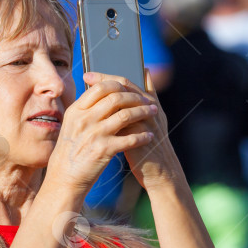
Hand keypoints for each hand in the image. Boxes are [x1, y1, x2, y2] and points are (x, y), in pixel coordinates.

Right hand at [45, 73, 156, 193]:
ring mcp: (94, 134)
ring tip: (153, 113)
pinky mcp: (104, 150)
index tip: (131, 88)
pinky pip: (129, 139)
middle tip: (148, 101)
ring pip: (125, 115)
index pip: (100, 87)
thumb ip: (85, 110)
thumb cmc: (71, 151)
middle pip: (116, 98)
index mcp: (76, 110)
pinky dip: (142, 136)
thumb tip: (102, 93)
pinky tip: (148, 136)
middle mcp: (84, 119)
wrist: (64, 178)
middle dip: (136, 97)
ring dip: (143, 112)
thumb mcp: (71, 126)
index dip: (119, 84)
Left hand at [82, 70, 180, 190]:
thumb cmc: (149, 149)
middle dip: (104, 80)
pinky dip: (108, 116)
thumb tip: (112, 98)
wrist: (161, 172)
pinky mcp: (142, 135)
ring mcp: (146, 121)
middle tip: (87, 77)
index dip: (108, 76)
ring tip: (87, 93)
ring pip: (124, 100)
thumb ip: (134, 111)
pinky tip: (93, 114)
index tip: (89, 74)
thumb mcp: (145, 127)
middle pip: (125, 86)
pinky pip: (124, 121)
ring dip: (104, 96)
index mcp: (151, 103)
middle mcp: (150, 108)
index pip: (127, 82)